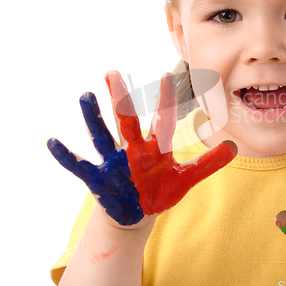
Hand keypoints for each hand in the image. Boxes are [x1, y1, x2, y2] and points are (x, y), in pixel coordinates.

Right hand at [48, 71, 237, 226]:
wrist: (137, 213)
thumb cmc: (160, 191)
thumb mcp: (185, 179)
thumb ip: (208, 164)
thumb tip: (234, 147)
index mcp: (157, 149)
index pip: (163, 121)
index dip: (167, 101)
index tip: (168, 74)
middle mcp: (134, 150)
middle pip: (127, 121)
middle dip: (121, 99)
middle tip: (112, 72)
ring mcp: (115, 163)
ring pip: (102, 137)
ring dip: (93, 119)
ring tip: (84, 96)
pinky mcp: (99, 179)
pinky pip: (80, 166)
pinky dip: (66, 156)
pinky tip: (51, 142)